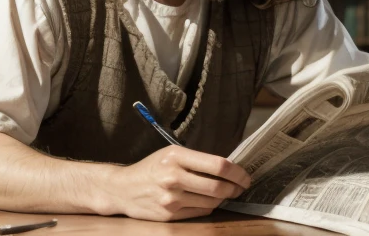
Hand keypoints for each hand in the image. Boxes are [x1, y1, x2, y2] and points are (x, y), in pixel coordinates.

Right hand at [104, 145, 250, 220]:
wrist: (122, 188)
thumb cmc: (151, 168)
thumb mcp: (171, 154)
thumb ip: (197, 160)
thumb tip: (229, 168)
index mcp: (176, 156)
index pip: (218, 165)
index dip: (238, 172)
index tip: (245, 176)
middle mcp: (173, 177)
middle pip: (218, 187)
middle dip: (235, 188)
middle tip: (241, 187)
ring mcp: (171, 198)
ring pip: (211, 202)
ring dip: (223, 199)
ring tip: (225, 193)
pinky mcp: (169, 215)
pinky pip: (200, 212)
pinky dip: (209, 207)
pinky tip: (207, 201)